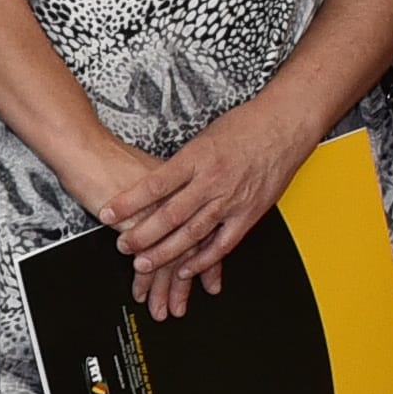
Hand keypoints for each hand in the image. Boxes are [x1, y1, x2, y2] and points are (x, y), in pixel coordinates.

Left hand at [112, 90, 323, 317]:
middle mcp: (212, 180)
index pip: (154, 185)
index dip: (128, 203)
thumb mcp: (204, 137)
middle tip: (122, 246)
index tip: (108, 213)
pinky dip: (202, 260)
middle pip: (169, 214)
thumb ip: (183, 163)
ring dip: (165, 252)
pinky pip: (222, 244)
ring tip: (144, 263)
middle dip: (141, 234)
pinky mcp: (249, 214)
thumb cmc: (246, 125)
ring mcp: (231, 199)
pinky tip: (185, 269)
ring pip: (192, 233)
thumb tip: (159, 182)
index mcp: (196, 158)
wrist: (284, 124)